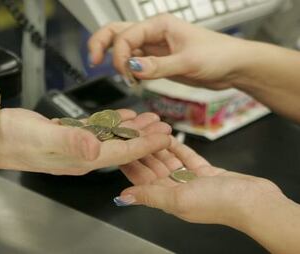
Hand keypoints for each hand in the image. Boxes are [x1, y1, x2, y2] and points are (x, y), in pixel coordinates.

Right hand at [0, 108, 171, 174]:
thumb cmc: (13, 139)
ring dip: (131, 129)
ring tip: (149, 119)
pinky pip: (95, 131)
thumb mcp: (43, 137)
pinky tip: (120, 116)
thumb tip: (94, 147)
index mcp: (80, 159)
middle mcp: (80, 156)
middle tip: (164, 127)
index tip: (164, 137)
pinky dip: (110, 123)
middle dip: (144, 138)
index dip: (145, 144)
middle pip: (121, 147)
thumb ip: (70, 141)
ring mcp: (74, 147)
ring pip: (111, 138)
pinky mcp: (66, 136)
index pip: (121, 152)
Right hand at [88, 14, 252, 89]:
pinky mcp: (157, 61)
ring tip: (116, 74)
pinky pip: (135, 62)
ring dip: (114, 59)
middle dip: (101, 44)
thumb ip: (158, 66)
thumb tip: (133, 67)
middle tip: (93, 61)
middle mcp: (154, 34)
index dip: (119, 54)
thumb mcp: (188, 62)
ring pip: (123, 48)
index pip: (126, 35)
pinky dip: (127, 70)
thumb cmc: (219, 55)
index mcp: (160, 25)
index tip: (123, 72)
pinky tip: (130, 79)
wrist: (233, 67)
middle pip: (117, 32)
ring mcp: (154, 48)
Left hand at [116, 136, 282, 227]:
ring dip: (159, 146)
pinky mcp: (205, 172)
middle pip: (153, 167)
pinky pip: (186, 157)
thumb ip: (149, 196)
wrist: (253, 201)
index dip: (130, 162)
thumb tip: (123, 197)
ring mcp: (190, 180)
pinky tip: (169, 137)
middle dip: (144, 149)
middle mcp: (176, 190)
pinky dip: (177, 148)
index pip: (141, 178)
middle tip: (134, 131)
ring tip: (149, 129)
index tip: (120, 146)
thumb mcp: (177, 198)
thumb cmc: (217, 203)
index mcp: (166, 198)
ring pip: (168, 160)